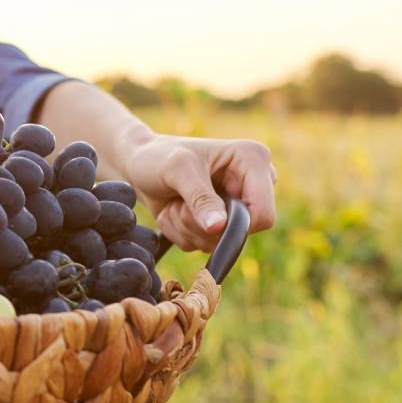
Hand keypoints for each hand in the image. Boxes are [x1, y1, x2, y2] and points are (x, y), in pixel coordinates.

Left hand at [123, 135, 276, 251]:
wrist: (138, 165)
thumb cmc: (158, 157)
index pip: (263, 214)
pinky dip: (181, 234)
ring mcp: (234, 205)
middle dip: (202, 224)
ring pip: (218, 242)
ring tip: (175, 202)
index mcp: (253, 160)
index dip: (235, 225)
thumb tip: (219, 227)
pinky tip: (173, 210)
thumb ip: (200, 198)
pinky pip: (202, 245)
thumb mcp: (178, 170)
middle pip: (241, 232)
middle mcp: (250, 184)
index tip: (205, 217)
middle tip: (179, 202)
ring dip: (187, 228)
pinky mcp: (217, 222)